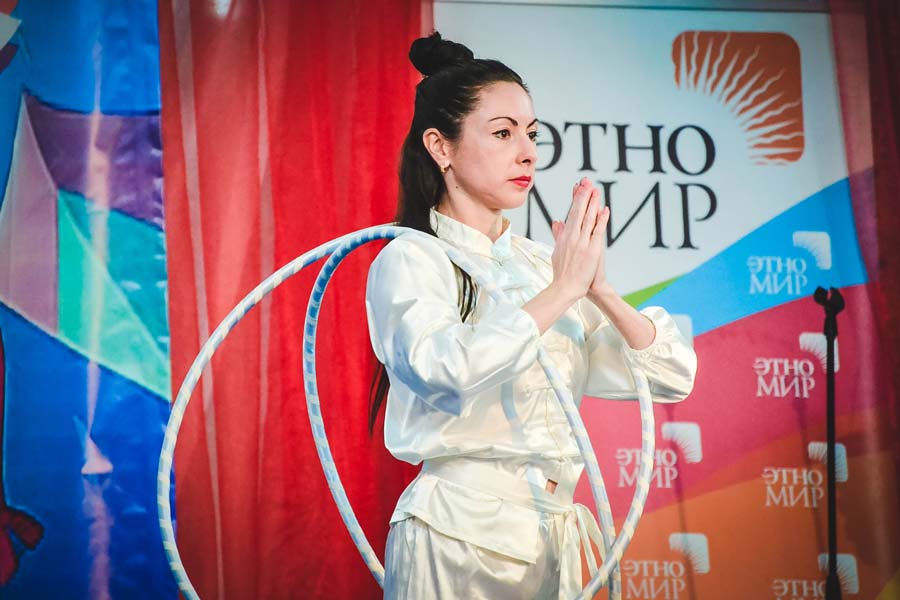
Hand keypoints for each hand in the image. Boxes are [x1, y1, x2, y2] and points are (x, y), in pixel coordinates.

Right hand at [548, 177, 608, 302]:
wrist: (565, 288)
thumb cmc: (562, 272)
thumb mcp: (557, 250)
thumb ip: (558, 235)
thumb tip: (556, 221)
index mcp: (564, 236)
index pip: (570, 212)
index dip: (575, 198)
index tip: (578, 186)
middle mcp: (572, 236)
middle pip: (578, 211)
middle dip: (583, 195)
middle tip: (587, 181)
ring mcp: (582, 242)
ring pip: (588, 218)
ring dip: (592, 203)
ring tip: (595, 190)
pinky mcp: (592, 250)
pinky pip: (597, 231)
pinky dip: (601, 220)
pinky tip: (604, 209)